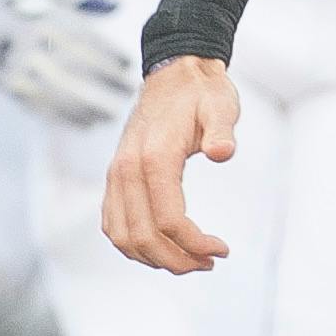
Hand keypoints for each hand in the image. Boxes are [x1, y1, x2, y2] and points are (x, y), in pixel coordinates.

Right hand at [0, 0, 138, 127]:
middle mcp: (26, 43)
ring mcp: (14, 66)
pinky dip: (65, 118)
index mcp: (40, 16)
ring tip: (112, 114)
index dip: (108, 54)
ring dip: (88, 108)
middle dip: (104, 85)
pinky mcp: (6, 84)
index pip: (82, 40)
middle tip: (130, 92)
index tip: (128, 65)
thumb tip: (115, 6)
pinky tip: (88, 123)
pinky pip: (39, 106)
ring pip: (56, 93)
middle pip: (72, 70)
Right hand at [102, 58, 240, 273]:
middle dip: (177, 260)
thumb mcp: (221, 105)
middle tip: (209, 262)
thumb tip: (222, 151)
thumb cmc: (202, 93)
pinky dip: (134, 245)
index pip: (168, 220)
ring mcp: (116, 174)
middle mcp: (126, 169)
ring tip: (190, 261)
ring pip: (122, 236)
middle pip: (143, 237)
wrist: (175, 73)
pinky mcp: (115, 177)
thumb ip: (222, 129)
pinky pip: (113, 224)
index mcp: (153, 156)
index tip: (222, 250)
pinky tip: (163, 248)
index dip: (195, 244)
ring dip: (154, 259)